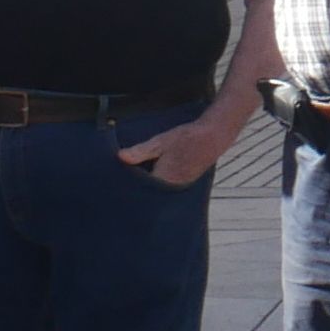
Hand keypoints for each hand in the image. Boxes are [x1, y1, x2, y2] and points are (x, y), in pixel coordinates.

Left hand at [118, 112, 237, 187]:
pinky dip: (159, 183)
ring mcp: (180, 187)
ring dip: (148, 186)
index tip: (117, 184)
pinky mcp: (185, 183)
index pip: (140, 190)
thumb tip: (120, 156)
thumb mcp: (159, 142)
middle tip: (124, 181)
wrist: (212, 137)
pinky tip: (153, 174)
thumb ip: (140, 152)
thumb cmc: (186, 138)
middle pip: (148, 193)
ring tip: (137, 177)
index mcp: (164, 179)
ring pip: (158, 191)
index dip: (128, 187)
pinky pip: (167, 187)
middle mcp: (172, 187)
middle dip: (137, 188)